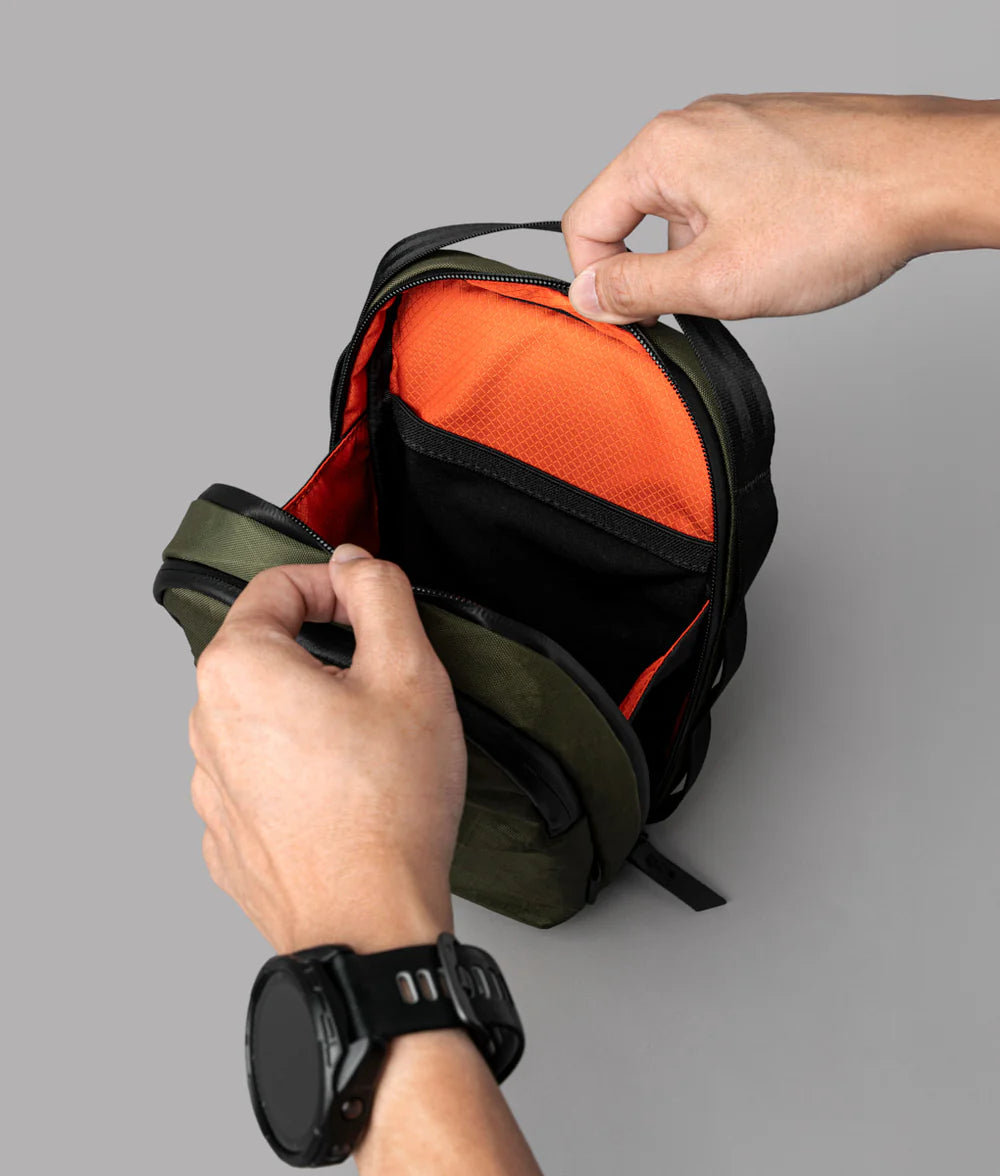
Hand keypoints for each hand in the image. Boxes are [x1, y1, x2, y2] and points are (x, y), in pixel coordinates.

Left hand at [188, 545, 466, 953]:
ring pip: (264, 715)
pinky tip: (347, 792)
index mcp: (238, 671)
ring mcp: (210, 786)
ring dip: (312, 711)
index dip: (333, 585)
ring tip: (371, 747)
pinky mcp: (228, 834)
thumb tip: (356, 565)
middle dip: (326, 651)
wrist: (368, 925)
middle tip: (385, 683)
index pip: (274, 588)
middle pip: (267, 651)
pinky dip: (299, 767)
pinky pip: (261, 774)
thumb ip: (380, 595)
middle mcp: (207, 724)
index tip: (370, 607)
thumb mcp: (408, 672)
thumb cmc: (387, 809)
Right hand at [563, 92, 999, 322]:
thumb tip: (590, 294)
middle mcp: (694, 127)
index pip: (585, 223)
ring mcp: (739, 129)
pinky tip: (787, 250)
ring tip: (764, 271)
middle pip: (635, 219)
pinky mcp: (775, 141)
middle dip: (663, 271)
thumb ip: (636, 289)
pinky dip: (743, 236)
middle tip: (713, 299)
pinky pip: (729, 200)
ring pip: (686, 215)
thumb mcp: (713, 279)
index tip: (634, 318)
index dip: (599, 284)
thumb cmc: (835, 218)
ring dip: (707, 258)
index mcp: (662, 151)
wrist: (930, 177)